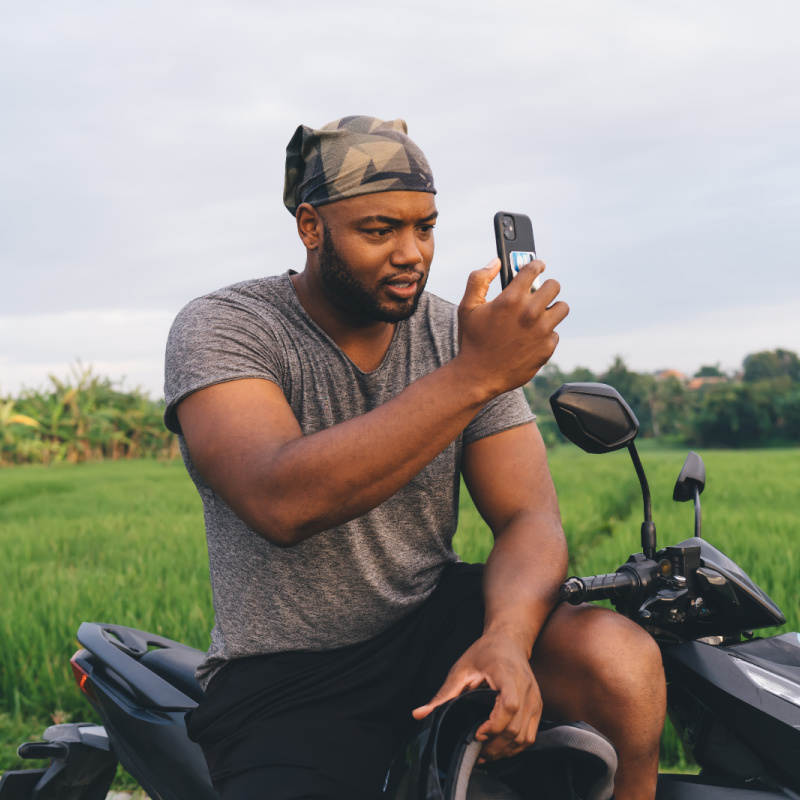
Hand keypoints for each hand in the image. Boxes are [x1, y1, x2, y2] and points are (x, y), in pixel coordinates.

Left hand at [411, 631, 542, 761]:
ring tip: (485, 753)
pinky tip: (499, 747)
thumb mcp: (461, 669)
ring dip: (505, 750)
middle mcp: (526, 688)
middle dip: (495, 746)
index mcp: (507, 674)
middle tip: (476, 751)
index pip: (509, 705)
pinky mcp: (537, 706)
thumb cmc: (485, 652)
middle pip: (517, 728)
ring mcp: (535, 698)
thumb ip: (443, 694)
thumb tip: (419, 714)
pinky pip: (530, 735)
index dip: (494, 725)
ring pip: (525, 736)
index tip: (477, 732)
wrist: (508, 640)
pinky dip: (515, 746)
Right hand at [455, 258, 568, 399]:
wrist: (478, 375)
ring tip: (540, 315)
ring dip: (552, 308)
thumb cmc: (472, 340)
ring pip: (562, 308)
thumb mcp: (467, 307)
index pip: (533, 269)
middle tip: (539, 292)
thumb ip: (479, 279)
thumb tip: (495, 262)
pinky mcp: (547, 348)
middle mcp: (529, 313)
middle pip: (554, 286)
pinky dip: (545, 334)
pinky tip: (531, 339)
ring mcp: (541, 331)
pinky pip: (555, 333)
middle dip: (546, 287)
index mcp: (510, 299)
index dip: (536, 264)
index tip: (538, 265)